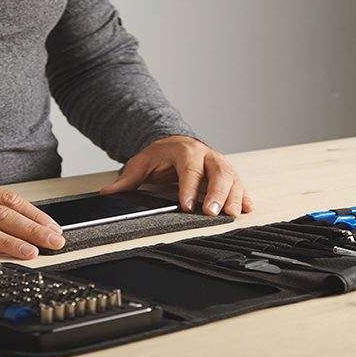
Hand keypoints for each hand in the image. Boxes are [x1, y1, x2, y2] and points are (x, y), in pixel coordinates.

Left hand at [100, 135, 253, 216]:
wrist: (177, 142)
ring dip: (234, 196)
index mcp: (186, 151)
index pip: (190, 169)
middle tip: (213, 212)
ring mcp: (219, 164)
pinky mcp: (228, 173)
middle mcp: (206, 156)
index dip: (190, 188)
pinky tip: (247, 208)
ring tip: (233, 214)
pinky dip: (244, 196)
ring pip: (232, 178)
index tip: (187, 206)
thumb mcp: (142, 162)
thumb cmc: (162, 154)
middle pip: (218, 172)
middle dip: (217, 194)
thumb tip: (108, 192)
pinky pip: (239, 183)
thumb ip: (128, 179)